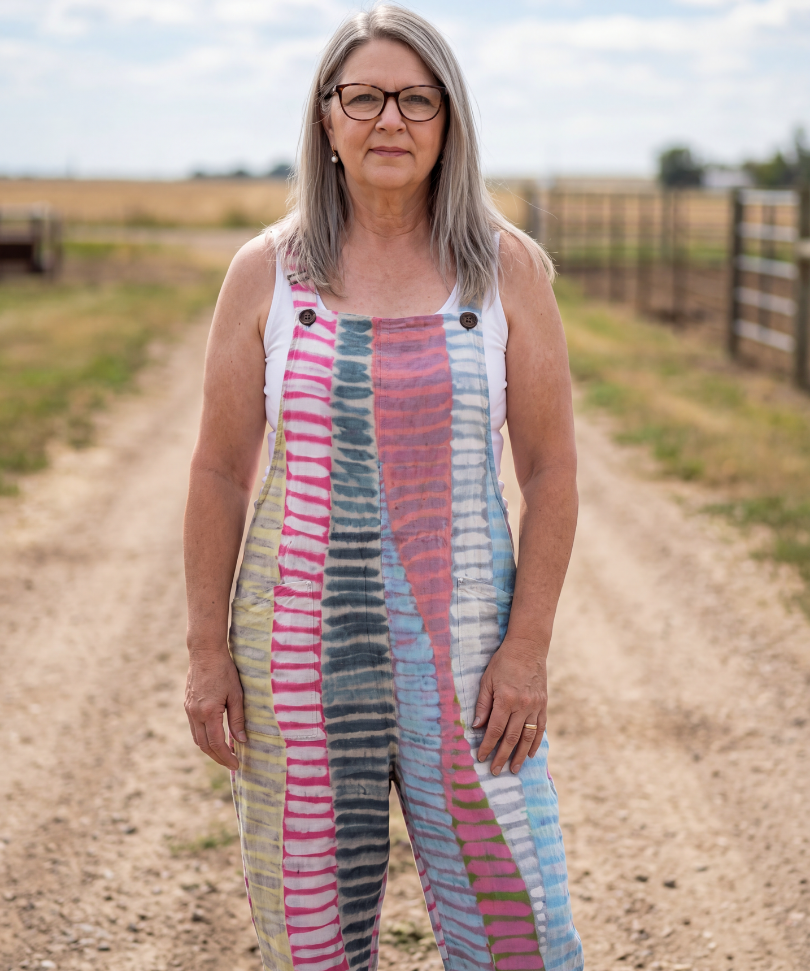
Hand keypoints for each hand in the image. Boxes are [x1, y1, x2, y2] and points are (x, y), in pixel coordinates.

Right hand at [184, 649, 246, 770]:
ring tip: (224, 754)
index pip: (216, 743)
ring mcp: (189, 710)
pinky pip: (194, 728)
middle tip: (231, 764)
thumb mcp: (236, 694)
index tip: (236, 765)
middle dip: (218, 757)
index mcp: (208, 712)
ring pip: (197, 738)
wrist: (205, 653)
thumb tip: (241, 741)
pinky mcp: (187, 705)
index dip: (226, 757)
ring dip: (209, 749)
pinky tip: (214, 738)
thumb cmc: (224, 671)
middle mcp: (195, 714)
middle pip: (204, 745)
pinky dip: (204, 738)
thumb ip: (238, 719)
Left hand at [473, 637, 546, 774]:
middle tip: (495, 771)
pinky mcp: (543, 704)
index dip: (487, 746)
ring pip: (528, 737)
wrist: (528, 647)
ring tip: (513, 769)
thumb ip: (483, 704)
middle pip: (511, 738)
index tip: (481, 758)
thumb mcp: (487, 679)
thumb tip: (477, 726)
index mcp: (505, 699)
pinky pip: (540, 728)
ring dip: (520, 755)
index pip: (494, 730)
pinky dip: (536, 743)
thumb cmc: (503, 662)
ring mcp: (535, 706)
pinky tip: (530, 754)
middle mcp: (522, 705)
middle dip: (502, 756)